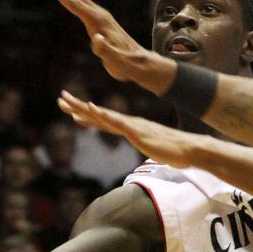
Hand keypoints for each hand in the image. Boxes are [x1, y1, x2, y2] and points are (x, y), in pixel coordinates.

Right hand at [37, 0, 171, 91]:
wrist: (139, 62)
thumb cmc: (126, 64)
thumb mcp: (115, 61)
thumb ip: (105, 50)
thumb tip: (96, 39)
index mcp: (98, 21)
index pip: (74, 4)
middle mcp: (98, 13)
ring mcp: (99, 15)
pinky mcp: (98, 19)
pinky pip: (79, 1)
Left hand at [57, 90, 199, 167]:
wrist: (191, 150)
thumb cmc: (177, 152)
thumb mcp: (155, 150)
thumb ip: (148, 146)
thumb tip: (147, 149)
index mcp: (133, 128)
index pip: (105, 121)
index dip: (88, 115)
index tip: (73, 112)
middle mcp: (130, 124)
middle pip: (98, 115)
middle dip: (78, 107)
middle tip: (61, 99)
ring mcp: (133, 126)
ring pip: (102, 115)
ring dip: (82, 108)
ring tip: (66, 101)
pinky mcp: (137, 131)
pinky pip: (116, 122)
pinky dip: (102, 114)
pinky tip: (90, 108)